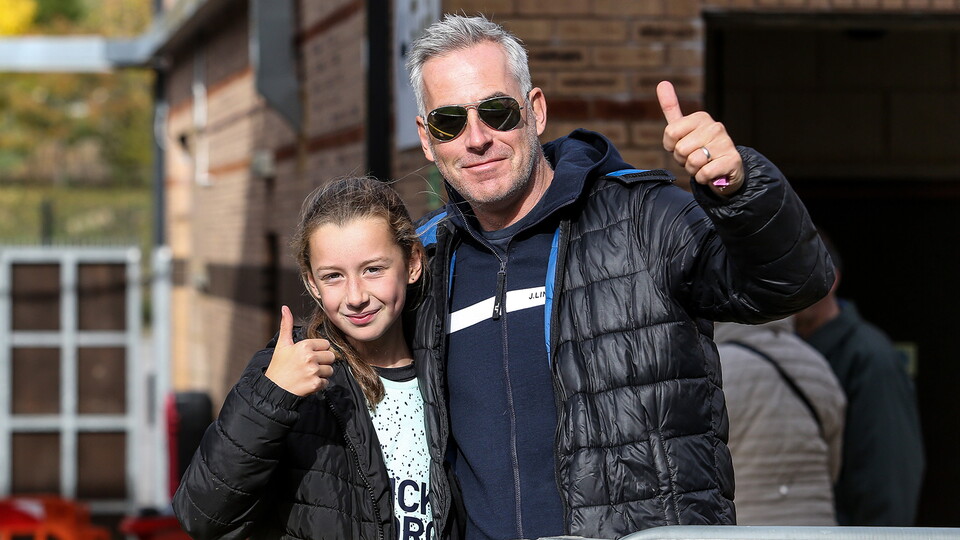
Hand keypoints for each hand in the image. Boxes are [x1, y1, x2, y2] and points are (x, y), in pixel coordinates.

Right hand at [264, 305, 335, 395]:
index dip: (318, 350)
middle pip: (331, 356)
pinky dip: (319, 384)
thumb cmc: (278, 366)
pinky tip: (308, 382)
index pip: (326, 344)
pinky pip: (326, 382)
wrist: (274, 389)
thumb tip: (285, 308)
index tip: (309, 355)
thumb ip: (286, 325)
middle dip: (323, 361)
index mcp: (304, 345)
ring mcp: (313, 371)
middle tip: (310, 365)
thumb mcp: (282, 345)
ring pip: (330, 370)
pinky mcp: (315, 384)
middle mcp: (310, 357)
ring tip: (308, 374)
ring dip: (322, 373)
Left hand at [657, 80, 743, 195]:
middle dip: (683, 160)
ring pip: (692, 162)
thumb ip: (672, 108)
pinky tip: (712, 173)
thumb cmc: (700, 149)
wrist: (725, 170)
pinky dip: (703, 178)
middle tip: (695, 158)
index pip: (670, 133)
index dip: (672, 146)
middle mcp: (715, 127)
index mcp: (701, 117)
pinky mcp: (732, 160)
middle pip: (680, 150)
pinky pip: (704, 174)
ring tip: (704, 165)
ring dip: (694, 170)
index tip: (684, 146)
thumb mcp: (683, 129)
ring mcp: (725, 143)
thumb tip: (662, 82)